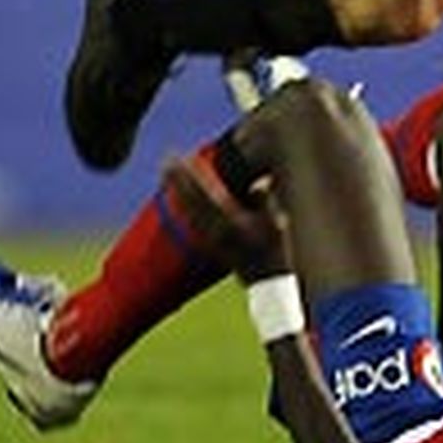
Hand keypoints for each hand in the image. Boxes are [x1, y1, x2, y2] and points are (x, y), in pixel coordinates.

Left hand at [162, 155, 293, 282]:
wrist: (268, 284)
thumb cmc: (276, 252)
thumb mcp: (277, 223)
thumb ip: (265, 201)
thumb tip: (257, 185)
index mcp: (232, 222)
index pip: (206, 193)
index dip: (193, 175)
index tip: (183, 158)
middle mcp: (217, 231)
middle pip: (191, 200)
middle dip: (178, 180)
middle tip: (166, 161)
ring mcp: (211, 241)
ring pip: (188, 212)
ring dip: (178, 192)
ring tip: (167, 176)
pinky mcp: (211, 247)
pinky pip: (193, 223)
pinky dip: (185, 208)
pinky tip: (180, 201)